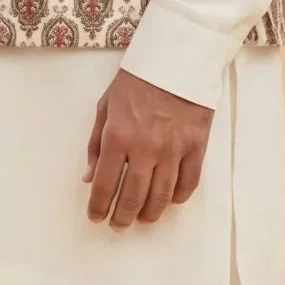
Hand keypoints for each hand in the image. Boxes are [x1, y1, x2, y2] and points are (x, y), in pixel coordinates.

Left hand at [83, 67, 213, 227]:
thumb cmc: (136, 82)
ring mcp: (174, 149)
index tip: (96, 217)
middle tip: (118, 224)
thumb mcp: (105, 107)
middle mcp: (145, 148)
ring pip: (162, 196)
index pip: (104, 184)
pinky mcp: (196, 147)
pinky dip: (178, 197)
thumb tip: (88, 178)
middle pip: (133, 197)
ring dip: (149, 213)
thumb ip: (95, 145)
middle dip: (122, 216)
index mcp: (118, 137)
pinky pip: (188, 183)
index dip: (98, 207)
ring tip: (142, 219)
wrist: (176, 60)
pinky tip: (169, 201)